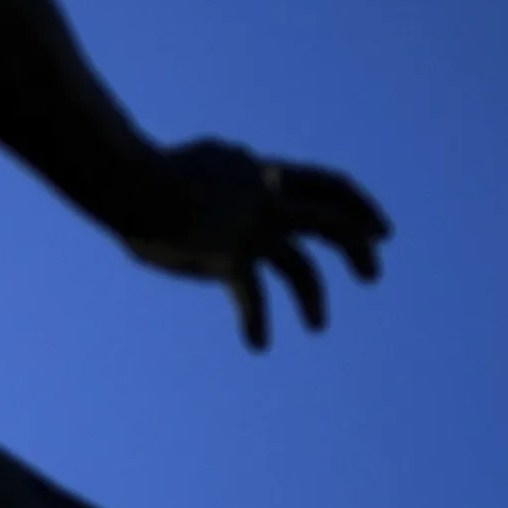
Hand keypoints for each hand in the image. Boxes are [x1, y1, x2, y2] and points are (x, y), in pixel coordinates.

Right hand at [129, 139, 389, 349]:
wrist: (129, 181)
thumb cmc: (144, 174)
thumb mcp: (196, 164)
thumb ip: (219, 174)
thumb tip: (224, 175)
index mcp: (261, 171)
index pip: (325, 184)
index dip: (356, 204)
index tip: (377, 228)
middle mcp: (267, 197)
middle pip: (333, 222)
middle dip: (360, 247)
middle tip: (373, 274)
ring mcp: (251, 227)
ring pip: (301, 267)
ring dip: (313, 298)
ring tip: (317, 325)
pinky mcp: (230, 255)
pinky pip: (252, 296)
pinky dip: (256, 321)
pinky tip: (258, 343)